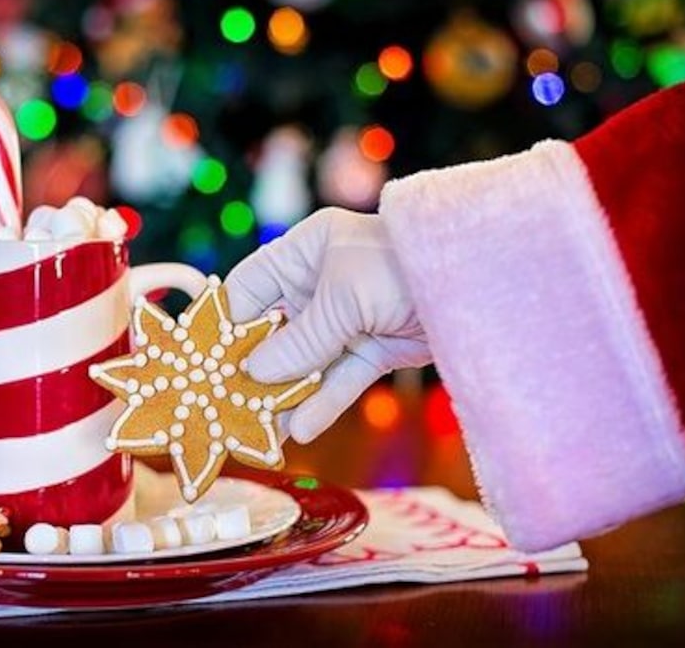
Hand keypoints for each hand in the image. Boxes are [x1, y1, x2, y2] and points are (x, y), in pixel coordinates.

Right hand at [224, 207, 430, 442]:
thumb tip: (253, 373)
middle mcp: (321, 283)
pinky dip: (321, 403)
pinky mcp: (374, 347)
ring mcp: (348, 318)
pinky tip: (300, 430)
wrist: (481, 282)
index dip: (225, 325)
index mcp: (305, 251)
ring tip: (259, 432)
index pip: (249, 289)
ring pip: (304, 362)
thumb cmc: (404, 267)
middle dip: (251, 370)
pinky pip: (339, 379)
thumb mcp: (345, 298)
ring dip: (284, 396)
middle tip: (225, 406)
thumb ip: (300, 339)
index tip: (202, 364)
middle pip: (273, 332)